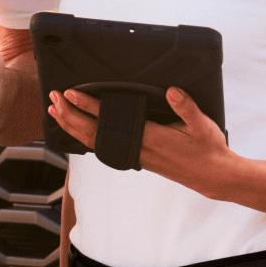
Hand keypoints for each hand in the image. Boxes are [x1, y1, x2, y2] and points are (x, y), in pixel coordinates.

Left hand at [45, 85, 234, 195]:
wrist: (212, 176)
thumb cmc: (208, 149)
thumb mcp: (202, 125)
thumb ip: (185, 106)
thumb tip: (172, 90)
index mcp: (150, 136)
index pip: (111, 119)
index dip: (88, 106)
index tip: (72, 94)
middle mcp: (137, 148)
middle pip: (93, 133)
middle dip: (70, 115)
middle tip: (54, 98)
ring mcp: (135, 155)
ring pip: (95, 143)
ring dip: (73, 127)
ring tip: (56, 113)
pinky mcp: (137, 159)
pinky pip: (104, 148)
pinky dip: (86, 139)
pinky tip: (79, 132)